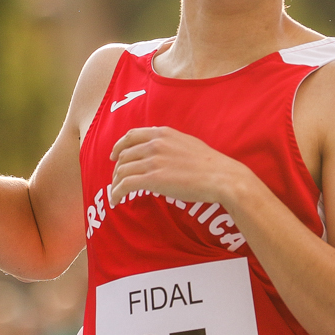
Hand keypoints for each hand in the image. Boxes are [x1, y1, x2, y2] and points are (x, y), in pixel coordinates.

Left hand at [109, 127, 249, 206]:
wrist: (220, 177)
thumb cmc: (209, 164)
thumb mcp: (187, 142)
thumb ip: (170, 143)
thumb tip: (161, 150)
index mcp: (163, 133)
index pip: (131, 135)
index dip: (119, 146)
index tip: (114, 156)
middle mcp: (155, 144)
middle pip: (124, 155)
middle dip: (117, 169)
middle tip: (117, 180)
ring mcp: (153, 161)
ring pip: (122, 171)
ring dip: (115, 183)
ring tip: (115, 193)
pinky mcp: (153, 179)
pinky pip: (125, 185)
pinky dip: (116, 193)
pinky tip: (116, 201)